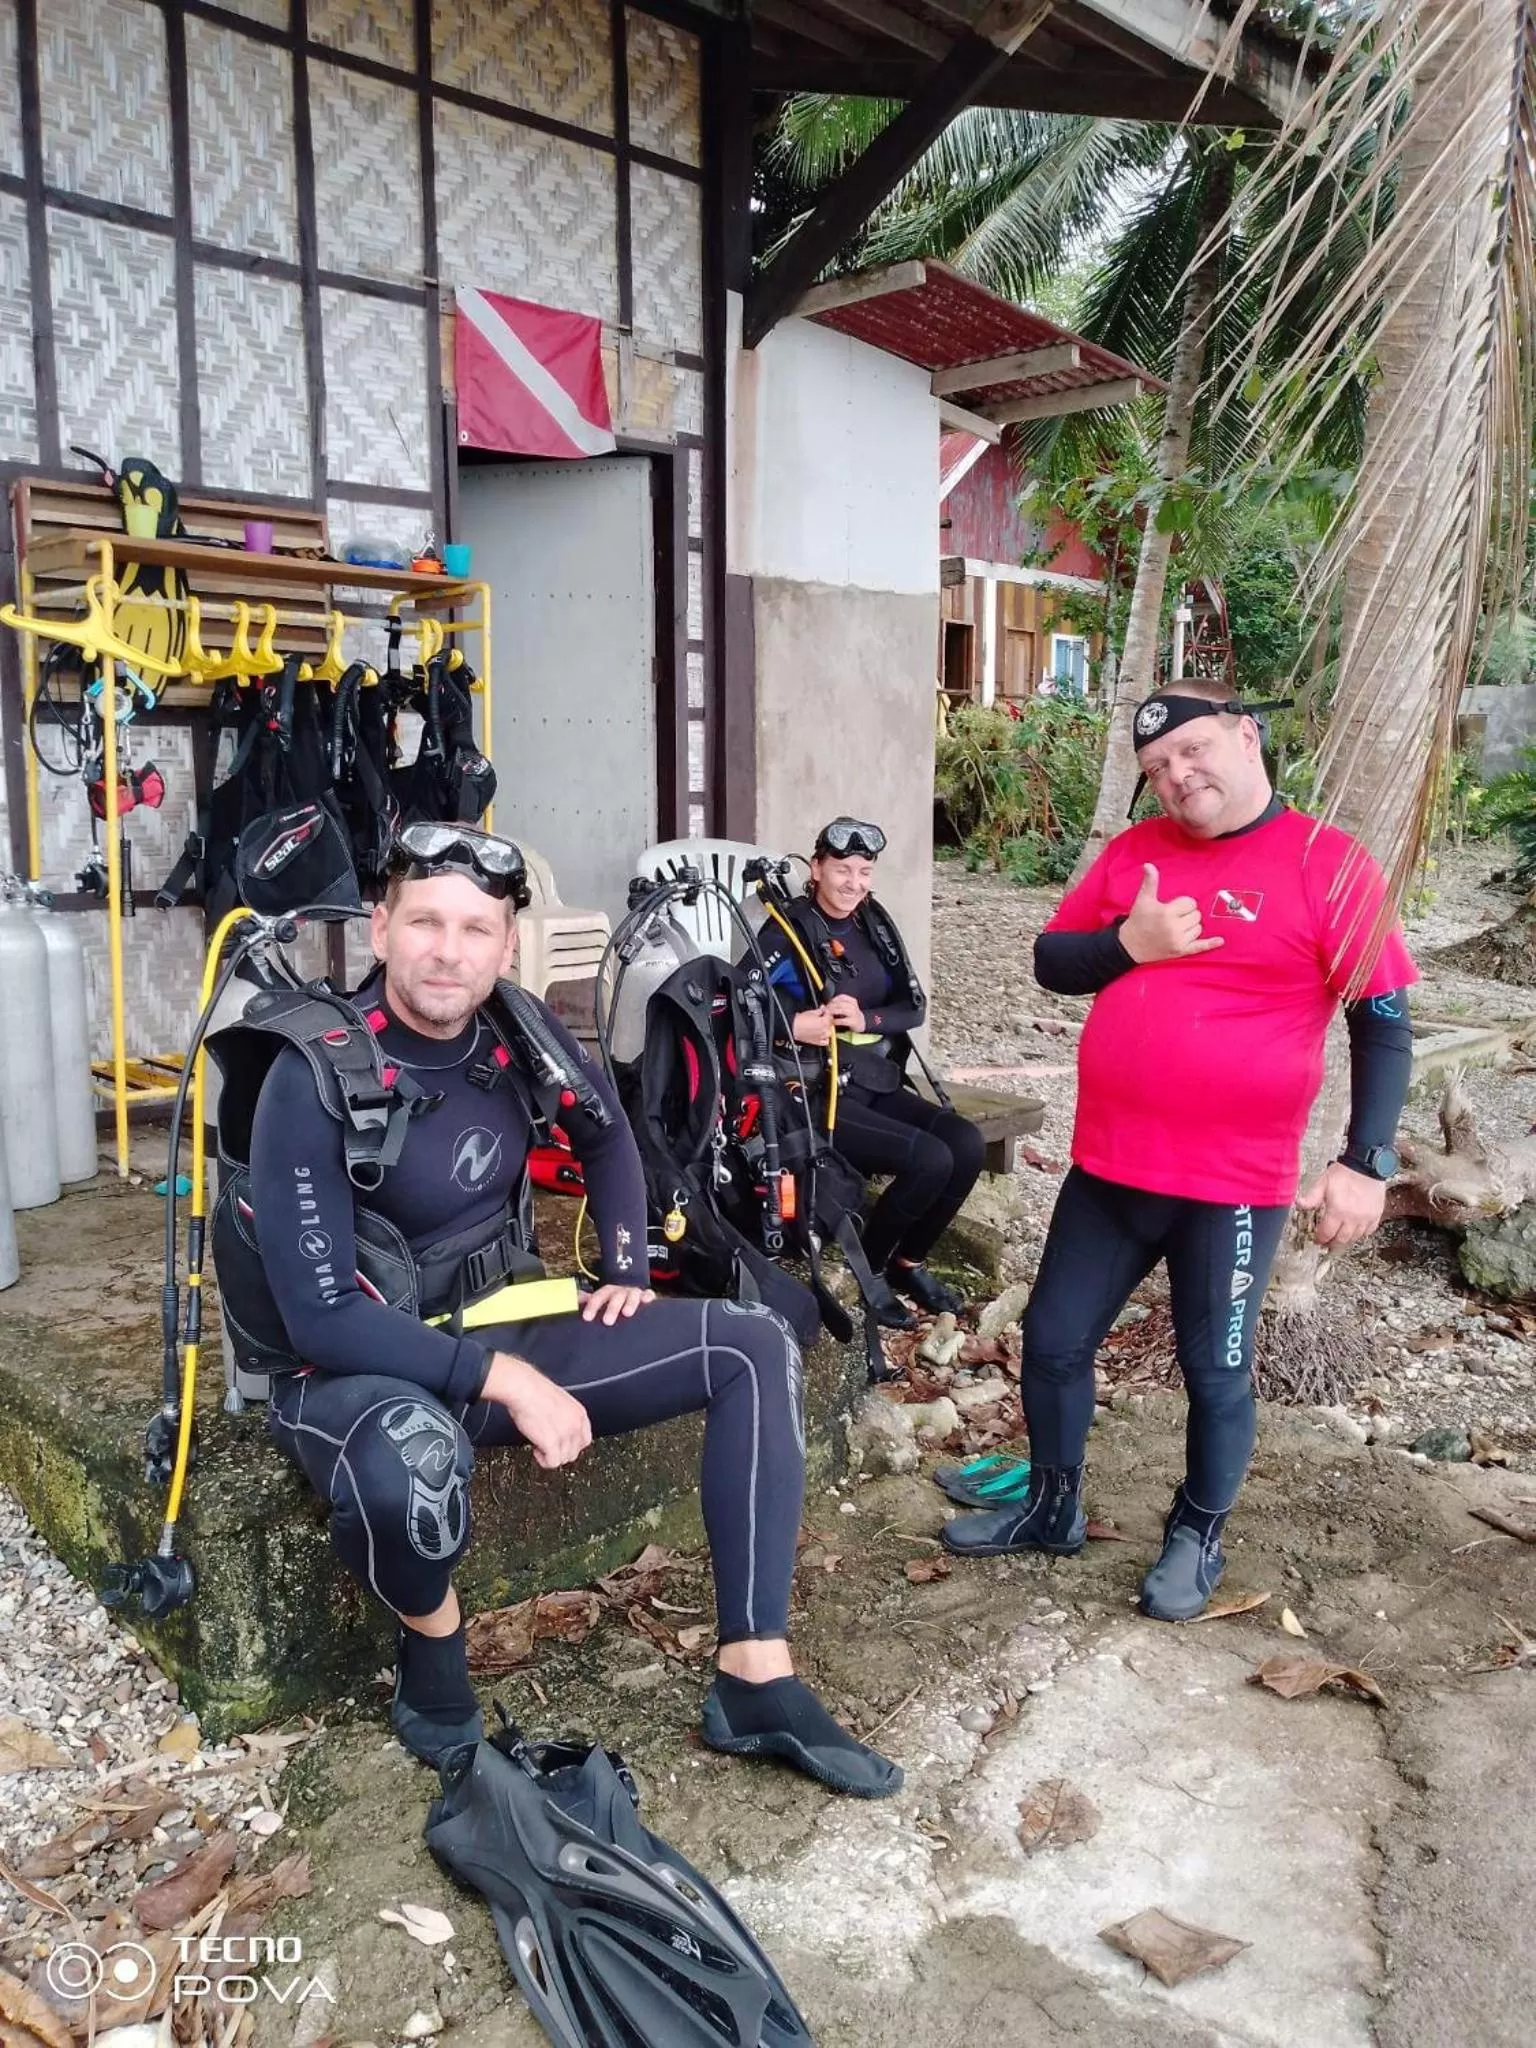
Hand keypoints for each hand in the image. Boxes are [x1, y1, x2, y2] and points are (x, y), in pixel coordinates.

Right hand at [482, 1353, 591, 1468]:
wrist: (523, 1388)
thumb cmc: (534, 1390)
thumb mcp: (558, 1401)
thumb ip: (564, 1416)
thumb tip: (558, 1428)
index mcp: (579, 1413)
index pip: (585, 1440)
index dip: (571, 1445)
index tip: (560, 1444)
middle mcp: (575, 1425)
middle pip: (574, 1452)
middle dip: (559, 1451)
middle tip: (546, 1444)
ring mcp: (565, 1435)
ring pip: (563, 1459)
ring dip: (550, 1455)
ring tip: (538, 1444)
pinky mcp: (552, 1443)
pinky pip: (552, 1463)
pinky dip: (544, 1461)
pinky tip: (536, 1450)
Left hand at [581, 1282, 654, 1325]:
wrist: (629, 1287)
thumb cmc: (611, 1300)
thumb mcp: (598, 1300)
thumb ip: (586, 1301)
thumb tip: (572, 1300)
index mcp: (606, 1292)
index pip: (598, 1297)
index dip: (592, 1306)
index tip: (587, 1317)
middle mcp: (620, 1291)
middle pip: (615, 1297)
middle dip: (611, 1308)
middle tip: (607, 1321)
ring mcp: (633, 1293)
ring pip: (631, 1295)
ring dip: (629, 1303)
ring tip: (627, 1313)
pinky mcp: (645, 1296)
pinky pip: (648, 1294)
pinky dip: (648, 1296)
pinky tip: (647, 1301)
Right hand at [792, 1007, 833, 1046]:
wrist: (792, 1028)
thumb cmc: (799, 1021)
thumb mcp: (811, 1012)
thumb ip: (820, 1010)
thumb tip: (822, 1009)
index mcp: (824, 1022)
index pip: (830, 1016)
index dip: (827, 1012)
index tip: (824, 1010)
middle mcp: (825, 1030)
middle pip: (830, 1024)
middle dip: (827, 1019)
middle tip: (822, 1016)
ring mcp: (822, 1037)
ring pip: (829, 1032)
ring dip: (827, 1028)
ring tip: (821, 1024)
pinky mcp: (818, 1042)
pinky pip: (826, 1041)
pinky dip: (825, 1037)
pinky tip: (821, 1033)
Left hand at [827, 993, 864, 1029]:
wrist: (860, 1023)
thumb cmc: (851, 1015)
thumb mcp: (848, 1007)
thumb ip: (839, 1004)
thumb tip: (827, 1004)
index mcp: (852, 1001)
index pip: (842, 997)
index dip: (833, 999)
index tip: (828, 1003)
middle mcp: (854, 1007)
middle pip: (841, 1003)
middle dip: (831, 1006)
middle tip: (826, 1009)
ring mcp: (854, 1014)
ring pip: (843, 1010)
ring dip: (834, 1011)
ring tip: (828, 1014)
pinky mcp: (853, 1022)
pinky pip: (843, 1020)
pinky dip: (837, 1021)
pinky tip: (833, 1021)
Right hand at [1119, 863, 1224, 964]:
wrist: (1130, 945)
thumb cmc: (1138, 920)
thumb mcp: (1143, 899)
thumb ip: (1150, 882)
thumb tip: (1148, 865)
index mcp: (1166, 913)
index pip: (1190, 903)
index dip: (1183, 904)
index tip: (1172, 908)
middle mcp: (1174, 928)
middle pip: (1196, 915)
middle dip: (1187, 915)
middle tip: (1173, 918)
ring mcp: (1178, 941)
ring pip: (1198, 928)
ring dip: (1191, 926)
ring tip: (1176, 927)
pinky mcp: (1181, 951)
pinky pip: (1200, 947)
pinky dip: (1210, 944)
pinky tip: (1220, 941)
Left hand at [1296, 1162, 1387, 1248]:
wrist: (1366, 1165)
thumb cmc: (1345, 1172)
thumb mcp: (1323, 1183)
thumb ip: (1311, 1197)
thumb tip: (1299, 1204)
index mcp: (1337, 1211)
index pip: (1327, 1233)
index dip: (1320, 1239)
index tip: (1318, 1239)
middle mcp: (1352, 1217)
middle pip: (1341, 1239)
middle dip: (1332, 1242)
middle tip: (1327, 1242)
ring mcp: (1366, 1217)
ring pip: (1355, 1238)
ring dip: (1346, 1239)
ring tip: (1339, 1237)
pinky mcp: (1376, 1214)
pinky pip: (1369, 1231)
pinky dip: (1361, 1233)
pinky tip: (1355, 1230)